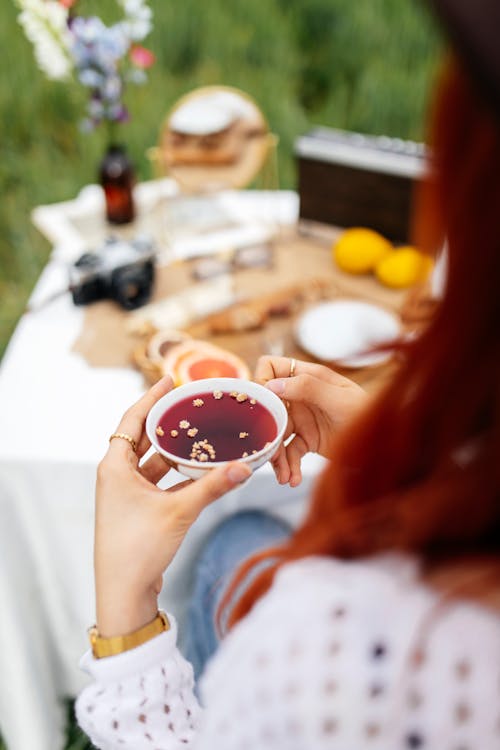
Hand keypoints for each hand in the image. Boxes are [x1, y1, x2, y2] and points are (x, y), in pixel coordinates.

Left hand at [94, 375, 250, 636]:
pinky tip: (202, 468)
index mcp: (114, 466)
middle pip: (144, 437)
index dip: (151, 398)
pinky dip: (179, 474)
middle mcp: (117, 475)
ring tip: (202, 432)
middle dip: (168, 421)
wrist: (124, 595)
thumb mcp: (178, 512)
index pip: (132, 420)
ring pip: (154, 460)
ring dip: (176, 449)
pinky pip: (160, 481)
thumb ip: (212, 487)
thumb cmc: (138, 550)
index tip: (169, 380)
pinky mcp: (139, 509)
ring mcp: (127, 493)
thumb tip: (246, 468)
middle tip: (192, 403)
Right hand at [255, 356, 366, 487]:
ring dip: (277, 456)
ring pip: (275, 432)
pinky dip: (288, 467)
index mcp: (308, 377)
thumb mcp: (340, 399)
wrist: (386, 445)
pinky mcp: (307, 440)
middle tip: (270, 451)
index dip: (262, 383)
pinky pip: (289, 452)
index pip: (271, 367)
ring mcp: (302, 419)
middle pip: (268, 406)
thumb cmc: (368, 414)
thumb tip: (273, 385)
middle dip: (266, 429)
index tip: (264, 406)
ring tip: (285, 477)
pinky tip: (293, 479)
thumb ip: (308, 388)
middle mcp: (301, 396)